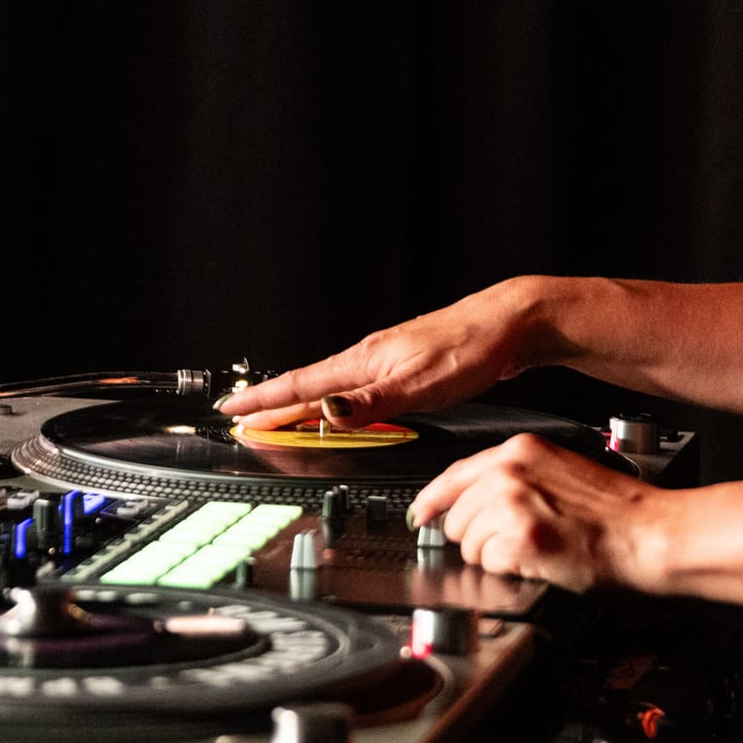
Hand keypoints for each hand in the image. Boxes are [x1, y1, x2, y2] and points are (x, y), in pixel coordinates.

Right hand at [215, 279, 546, 429]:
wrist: (510, 322)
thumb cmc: (472, 348)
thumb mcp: (420, 385)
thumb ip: (372, 403)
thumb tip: (328, 414)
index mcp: (364, 362)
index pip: (301, 385)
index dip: (264, 401)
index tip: (232, 410)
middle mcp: (368, 357)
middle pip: (308, 386)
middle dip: (271, 404)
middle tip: (242, 419)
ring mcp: (385, 359)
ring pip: (330, 385)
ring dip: (299, 402)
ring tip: (277, 416)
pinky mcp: (404, 364)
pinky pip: (354, 385)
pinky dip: (334, 399)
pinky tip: (340, 405)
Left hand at [409, 434, 669, 593]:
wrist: (651, 533)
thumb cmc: (618, 511)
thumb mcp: (561, 471)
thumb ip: (514, 478)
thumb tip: (475, 501)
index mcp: (520, 450)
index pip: (452, 475)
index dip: (433, 501)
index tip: (422, 515)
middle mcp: (509, 471)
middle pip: (455, 515)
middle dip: (475, 536)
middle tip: (514, 543)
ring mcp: (512, 504)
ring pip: (468, 543)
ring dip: (493, 556)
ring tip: (533, 550)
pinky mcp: (519, 539)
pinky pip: (487, 565)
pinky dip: (507, 571)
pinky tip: (537, 561)